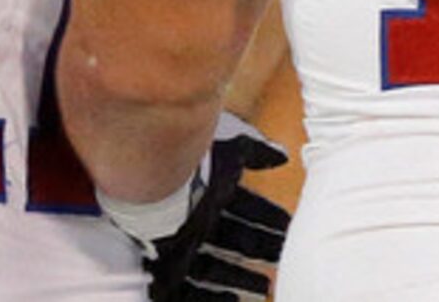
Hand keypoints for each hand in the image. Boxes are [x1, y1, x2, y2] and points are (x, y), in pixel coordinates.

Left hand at [103, 120, 291, 299]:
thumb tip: (281, 156)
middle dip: (259, 247)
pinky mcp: (168, 271)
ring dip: (241, 278)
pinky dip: (213, 298)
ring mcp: (182, 247)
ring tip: (265, 286)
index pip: (244, 206)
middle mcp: (195, 221)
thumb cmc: (190, 167)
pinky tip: (234, 301)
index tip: (288, 224)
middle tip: (282, 255)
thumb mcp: (231, 152)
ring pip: (216, 267)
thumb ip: (256, 152)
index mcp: (209, 193)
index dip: (266, 216)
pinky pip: (192, 292)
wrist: (151, 187)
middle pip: (233, 239)